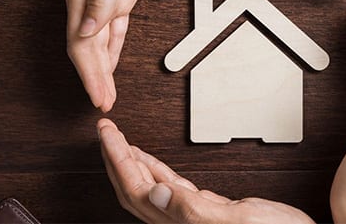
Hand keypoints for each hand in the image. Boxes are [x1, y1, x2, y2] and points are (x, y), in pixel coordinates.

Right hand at [59, 0, 160, 111]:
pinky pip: (112, 34)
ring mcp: (102, 4)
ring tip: (106, 94)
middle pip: (88, 51)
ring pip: (99, 46)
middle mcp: (88, 4)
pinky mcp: (118, 2)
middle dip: (95, 80)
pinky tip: (112, 66)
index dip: (89, 74)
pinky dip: (111, 53)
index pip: (82, 45)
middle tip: (103, 104)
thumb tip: (87, 31)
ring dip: (103, 71)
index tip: (98, 96)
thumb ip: (101, 0)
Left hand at [98, 118, 314, 223]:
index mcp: (182, 222)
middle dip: (117, 158)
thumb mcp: (238, 219)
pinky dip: (157, 170)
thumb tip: (153, 195)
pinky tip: (151, 162)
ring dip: (132, 162)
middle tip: (106, 131)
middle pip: (136, 188)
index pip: (138, 190)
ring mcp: (191, 215)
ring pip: (150, 187)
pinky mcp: (205, 208)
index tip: (108, 135)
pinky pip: (171, 187)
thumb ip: (194, 210)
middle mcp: (180, 221)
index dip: (118, 160)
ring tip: (119, 142)